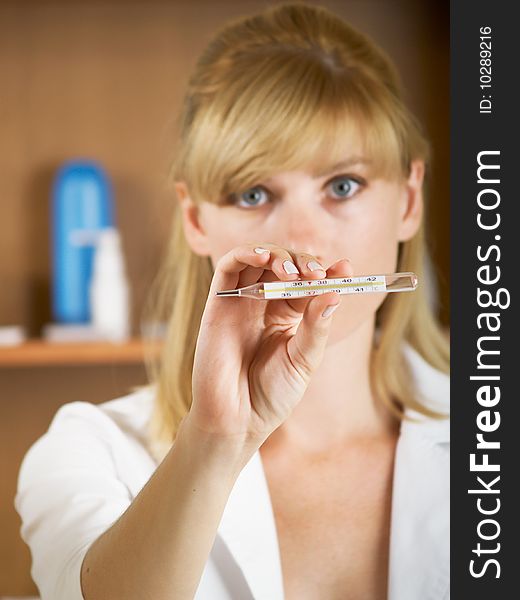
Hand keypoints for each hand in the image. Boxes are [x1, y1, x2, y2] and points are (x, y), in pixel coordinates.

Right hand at [185, 243, 352, 448]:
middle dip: (303, 262)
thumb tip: (335, 292)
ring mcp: (242, 301)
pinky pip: (229, 266)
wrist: (237, 419)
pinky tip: (264, 257)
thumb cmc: (272, 394)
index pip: (308, 282)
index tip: (345, 269)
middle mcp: (264, 304)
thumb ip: (317, 325)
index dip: (327, 272)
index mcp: (287, 316)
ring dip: (278, 255)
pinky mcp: (219, 302)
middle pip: (284, 265)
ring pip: (258, 259)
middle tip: (316, 274)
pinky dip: (247, 253)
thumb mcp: (304, 359)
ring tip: (292, 272)